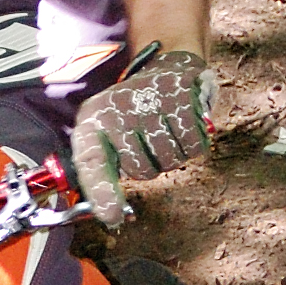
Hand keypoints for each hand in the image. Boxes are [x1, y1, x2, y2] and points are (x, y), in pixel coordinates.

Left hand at [70, 49, 217, 227]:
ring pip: (169, 161)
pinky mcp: (179, 96)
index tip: (112, 217)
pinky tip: (184, 128)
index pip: (92, 163)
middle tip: (149, 144)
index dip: (102, 193)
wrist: (161, 67)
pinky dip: (194, 145)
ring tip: (166, 132)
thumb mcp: (104, 134)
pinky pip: (192, 146)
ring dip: (174, 156)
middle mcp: (117, 110)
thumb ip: (102, 171)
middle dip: (150, 166)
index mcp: (92, 122)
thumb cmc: (130, 112)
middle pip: (141, 170)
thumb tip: (110, 216)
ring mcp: (148, 101)